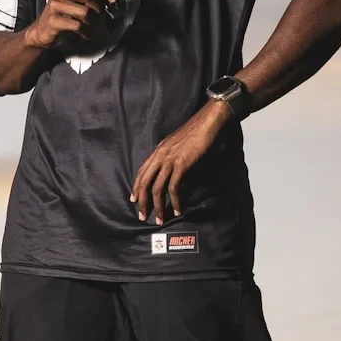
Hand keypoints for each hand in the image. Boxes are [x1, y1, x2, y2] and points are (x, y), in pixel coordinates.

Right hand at [23, 0, 117, 50]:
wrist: (43, 32)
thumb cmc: (64, 16)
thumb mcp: (80, 3)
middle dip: (98, 8)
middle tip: (98, 18)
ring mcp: (54, 5)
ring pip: (84, 11)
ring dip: (93, 23)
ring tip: (91, 28)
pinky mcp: (53, 20)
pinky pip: (77, 25)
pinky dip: (86, 32)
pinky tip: (85, 34)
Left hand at [130, 101, 230, 223]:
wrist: (205, 122)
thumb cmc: (194, 132)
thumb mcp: (175, 144)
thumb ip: (168, 155)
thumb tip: (167, 168)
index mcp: (157, 151)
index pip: (141, 172)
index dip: (136, 187)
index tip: (134, 200)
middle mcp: (160, 156)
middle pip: (145, 183)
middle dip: (143, 202)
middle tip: (142, 216)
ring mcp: (169, 160)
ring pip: (157, 188)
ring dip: (158, 206)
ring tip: (160, 218)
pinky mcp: (181, 164)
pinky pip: (173, 187)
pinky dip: (174, 201)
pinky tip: (176, 209)